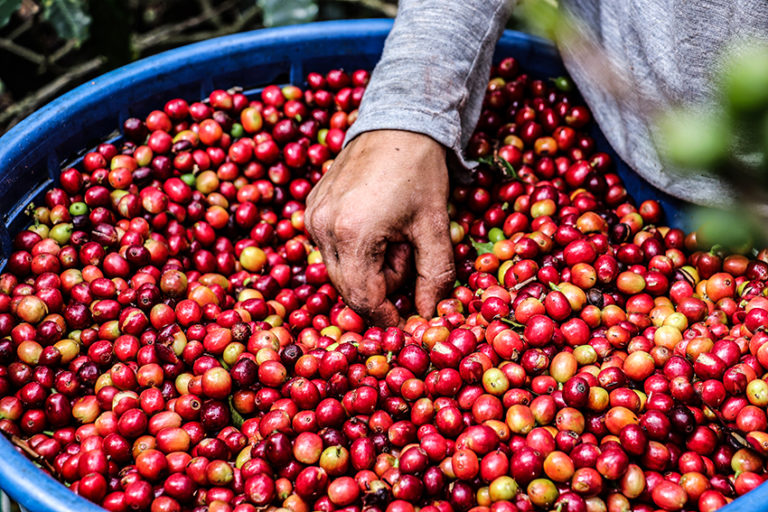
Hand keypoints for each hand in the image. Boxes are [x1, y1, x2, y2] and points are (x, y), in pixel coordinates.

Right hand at [305, 130, 455, 325]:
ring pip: (340, 270)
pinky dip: (356, 250)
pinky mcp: (311, 208)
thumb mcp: (435, 226)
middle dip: (382, 287)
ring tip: (395, 235)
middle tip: (408, 256)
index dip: (387, 317)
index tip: (409, 323)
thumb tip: (430, 317)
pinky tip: (377, 225)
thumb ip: (435, 277)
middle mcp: (322, 227)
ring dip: (370, 267)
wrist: (397, 121)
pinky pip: (331, 248)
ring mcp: (312, 216)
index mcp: (352, 234)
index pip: (364, 299)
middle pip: (349, 288)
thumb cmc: (420, 172)